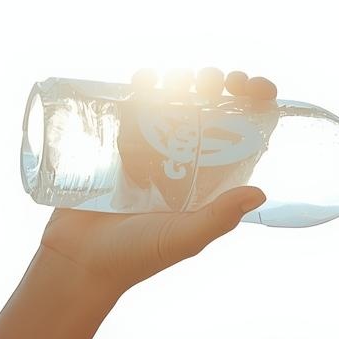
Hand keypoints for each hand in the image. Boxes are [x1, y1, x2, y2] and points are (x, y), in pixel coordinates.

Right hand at [40, 67, 278, 296]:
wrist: (78, 260)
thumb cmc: (136, 256)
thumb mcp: (184, 238)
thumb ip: (219, 217)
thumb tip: (260, 192)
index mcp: (207, 182)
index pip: (238, 136)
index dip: (251, 107)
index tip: (252, 87)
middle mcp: (182, 163)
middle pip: (208, 112)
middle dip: (216, 86)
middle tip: (212, 81)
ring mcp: (149, 152)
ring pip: (173, 104)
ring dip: (182, 81)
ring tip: (180, 79)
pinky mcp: (116, 144)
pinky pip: (134, 107)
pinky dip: (142, 87)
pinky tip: (147, 78)